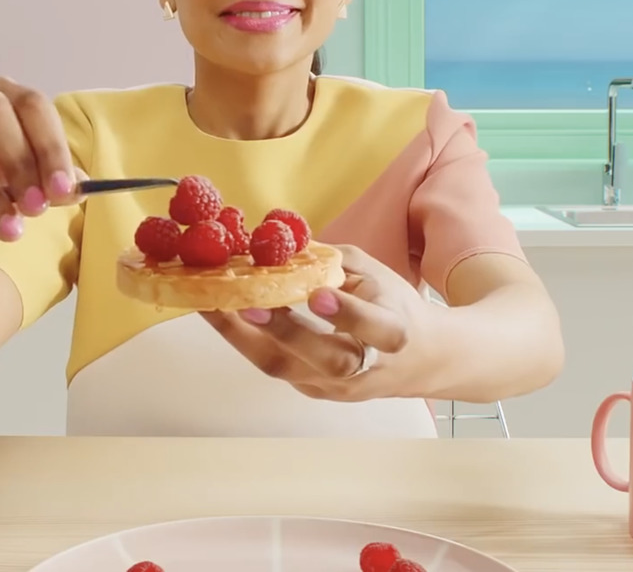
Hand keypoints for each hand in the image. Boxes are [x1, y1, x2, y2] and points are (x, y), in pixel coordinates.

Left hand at [200, 245, 441, 401]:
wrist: (419, 359)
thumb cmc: (393, 306)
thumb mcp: (375, 274)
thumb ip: (332, 262)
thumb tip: (280, 241)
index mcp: (394, 333)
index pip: (376, 329)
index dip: (347, 314)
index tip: (318, 294)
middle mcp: (366, 368)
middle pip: (326, 360)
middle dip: (285, 332)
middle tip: (246, 306)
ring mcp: (337, 386)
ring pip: (289, 370)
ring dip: (245, 338)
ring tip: (212, 306)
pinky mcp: (314, 391)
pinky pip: (277, 367)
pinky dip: (246, 343)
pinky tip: (221, 318)